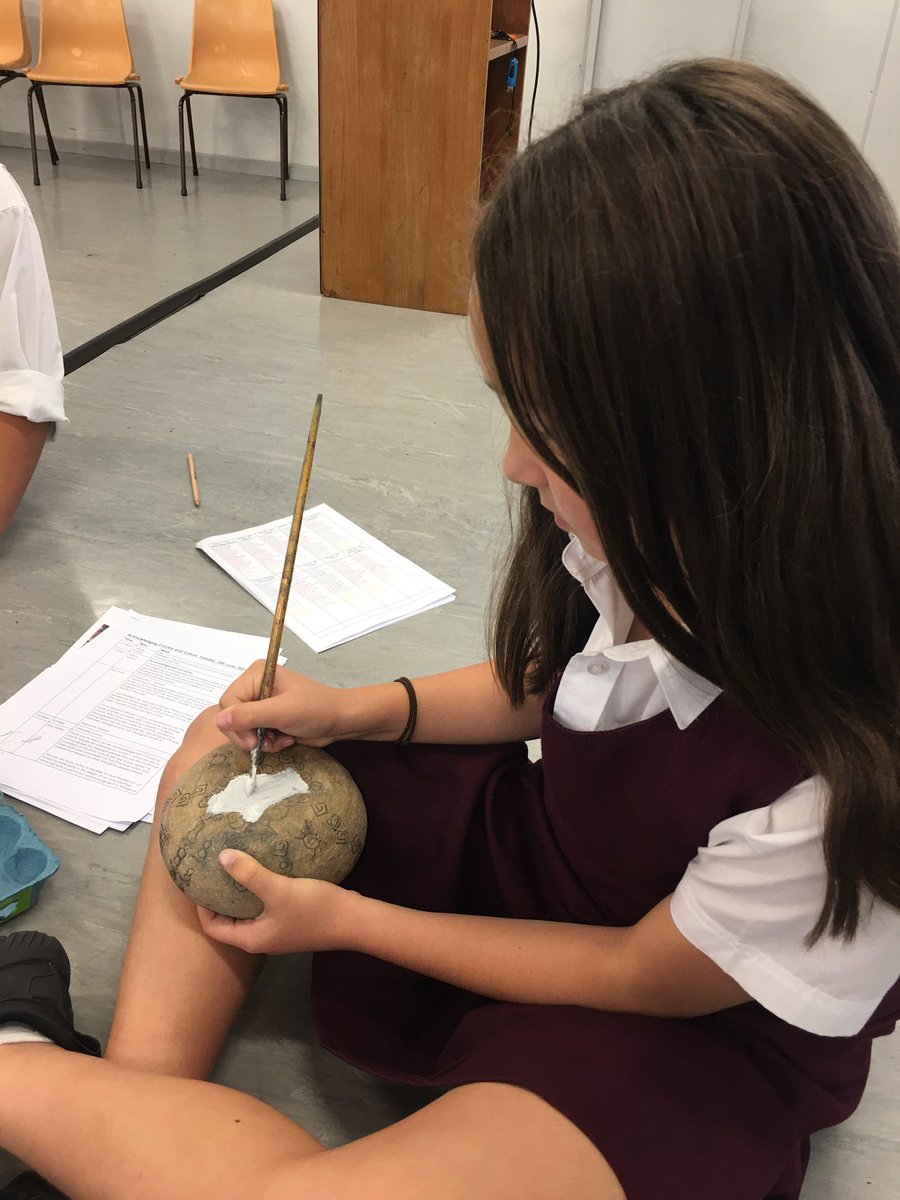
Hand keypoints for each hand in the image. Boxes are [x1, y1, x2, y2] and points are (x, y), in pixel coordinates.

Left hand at [197, 849, 357, 954]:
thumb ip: (249, 874)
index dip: (201, 906)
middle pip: (228, 920)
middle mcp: (261, 938)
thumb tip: (221, 856)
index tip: (199, 879)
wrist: (354, 921)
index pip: (213, 927)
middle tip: (213, 869)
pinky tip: (264, 870)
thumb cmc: (314, 909)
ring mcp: (277, 931)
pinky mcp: (291, 921)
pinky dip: (258, 891)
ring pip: (248, 912)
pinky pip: (265, 907)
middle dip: (219, 897)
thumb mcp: (278, 889)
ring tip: (235, 866)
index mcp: (251, 938)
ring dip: (240, 892)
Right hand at [215, 663, 349, 751]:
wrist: (341, 721)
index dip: (236, 724)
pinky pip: (255, 735)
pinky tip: (285, 739)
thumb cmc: (317, 710)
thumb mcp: (282, 712)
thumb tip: (218, 720)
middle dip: (249, 735)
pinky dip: (268, 742)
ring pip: (242, 729)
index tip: (253, 740)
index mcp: (256, 674)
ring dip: (261, 741)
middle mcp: (255, 686)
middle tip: (267, 742)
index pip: (227, 702)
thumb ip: (250, 716)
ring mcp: (261, 702)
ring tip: (281, 739)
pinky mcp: (268, 717)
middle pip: (231, 717)